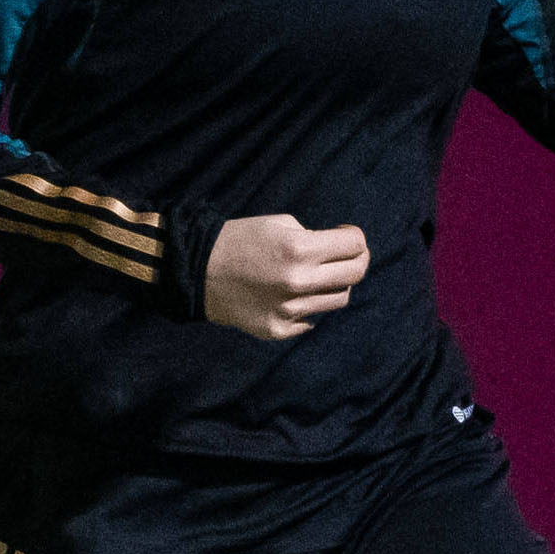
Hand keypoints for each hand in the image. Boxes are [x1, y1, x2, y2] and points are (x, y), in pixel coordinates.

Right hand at [202, 213, 368, 340]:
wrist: (196, 272)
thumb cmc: (238, 240)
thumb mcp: (278, 223)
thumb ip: (314, 237)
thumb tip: (340, 252)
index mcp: (299, 249)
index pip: (355, 245)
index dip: (355, 236)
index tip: (345, 234)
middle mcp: (298, 282)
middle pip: (356, 274)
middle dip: (358, 259)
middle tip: (346, 254)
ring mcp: (289, 310)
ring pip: (339, 300)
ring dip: (333, 284)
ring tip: (315, 274)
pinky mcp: (279, 330)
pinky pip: (312, 320)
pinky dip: (308, 306)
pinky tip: (291, 294)